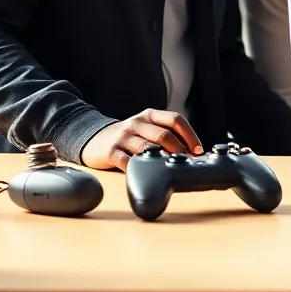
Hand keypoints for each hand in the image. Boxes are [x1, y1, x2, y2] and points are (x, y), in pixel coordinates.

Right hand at [80, 108, 203, 170]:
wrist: (92, 139)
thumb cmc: (127, 137)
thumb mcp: (145, 128)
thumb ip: (164, 134)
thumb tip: (191, 152)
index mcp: (149, 116)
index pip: (175, 119)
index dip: (190, 135)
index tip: (198, 150)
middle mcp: (137, 123)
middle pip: (164, 135)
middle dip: (179, 150)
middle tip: (186, 163)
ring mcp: (123, 137)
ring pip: (147, 148)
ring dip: (162, 160)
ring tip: (171, 170)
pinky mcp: (111, 152)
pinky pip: (128, 162)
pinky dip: (141, 170)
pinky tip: (148, 176)